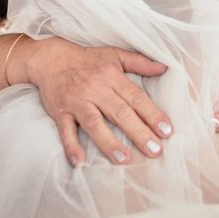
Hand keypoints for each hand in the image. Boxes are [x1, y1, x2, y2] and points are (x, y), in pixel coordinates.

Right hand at [26, 38, 172, 165]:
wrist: (51, 58)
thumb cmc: (88, 59)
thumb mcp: (115, 55)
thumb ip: (140, 62)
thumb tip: (165, 67)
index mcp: (112, 76)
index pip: (136, 98)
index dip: (152, 114)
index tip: (167, 131)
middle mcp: (96, 89)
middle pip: (120, 112)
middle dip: (138, 132)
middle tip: (155, 150)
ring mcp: (77, 102)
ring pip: (95, 124)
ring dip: (109, 143)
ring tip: (124, 159)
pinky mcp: (60, 112)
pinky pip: (65, 131)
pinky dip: (71, 146)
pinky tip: (80, 162)